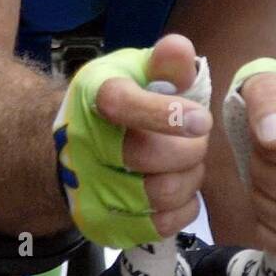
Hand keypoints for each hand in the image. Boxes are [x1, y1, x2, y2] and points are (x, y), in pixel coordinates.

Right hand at [53, 33, 211, 247]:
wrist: (72, 148)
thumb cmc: (116, 104)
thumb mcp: (135, 71)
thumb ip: (164, 62)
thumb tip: (179, 50)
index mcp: (94, 95)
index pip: (121, 103)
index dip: (163, 113)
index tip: (202, 120)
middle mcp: (83, 143)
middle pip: (148, 156)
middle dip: (190, 148)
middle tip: (198, 139)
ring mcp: (88, 188)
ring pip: (159, 194)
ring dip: (189, 178)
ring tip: (189, 163)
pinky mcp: (101, 224)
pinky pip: (159, 225)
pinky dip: (183, 207)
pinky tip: (179, 187)